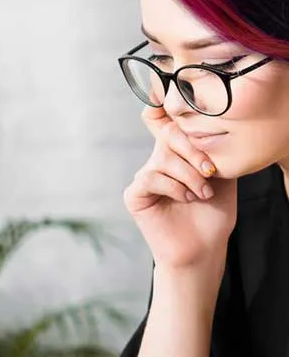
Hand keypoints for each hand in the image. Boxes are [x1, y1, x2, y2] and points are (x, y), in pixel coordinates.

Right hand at [124, 105, 236, 269]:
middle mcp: (159, 160)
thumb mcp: (223, 174)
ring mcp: (145, 177)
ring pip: (163, 158)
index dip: (169, 108)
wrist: (204, 247)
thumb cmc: (214, 214)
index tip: (187, 111)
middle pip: (168, 132)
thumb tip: (205, 124)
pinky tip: (186, 198)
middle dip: (193, 149)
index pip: (168, 120)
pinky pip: (151, 178)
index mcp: (178, 152)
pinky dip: (173, 187)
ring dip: (189, 176)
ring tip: (203, 193)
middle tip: (210, 171)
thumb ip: (212, 148)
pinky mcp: (134, 195)